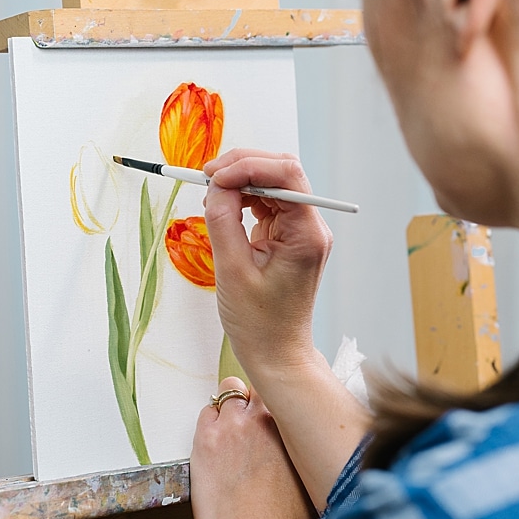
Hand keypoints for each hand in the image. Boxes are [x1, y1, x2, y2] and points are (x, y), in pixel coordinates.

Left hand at [191, 377, 316, 518]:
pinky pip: (205, 412)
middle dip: (255, 398)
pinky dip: (210, 421)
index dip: (279, 403)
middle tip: (253, 420)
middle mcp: (264, 419)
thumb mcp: (311, 481)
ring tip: (232, 430)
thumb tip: (312, 448)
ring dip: (231, 405)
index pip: (286, 393)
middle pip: (258, 385)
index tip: (278, 413)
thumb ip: (309, 454)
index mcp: (293, 428)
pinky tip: (216, 443)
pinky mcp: (205, 441)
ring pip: (229, 390)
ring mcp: (233, 427)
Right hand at [202, 149, 332, 377]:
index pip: (286, 175)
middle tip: (206, 179)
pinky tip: (224, 208)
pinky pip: (270, 204)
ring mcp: (303, 232)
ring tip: (211, 195)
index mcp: (306, 235)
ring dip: (242, 181)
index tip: (213, 176)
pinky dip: (245, 198)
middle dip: (243, 167)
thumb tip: (216, 185)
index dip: (248, 166)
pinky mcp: (290, 238)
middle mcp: (312, 228)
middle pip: (282, 172)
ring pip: (275, 184)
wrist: (277, 353)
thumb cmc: (259, 323)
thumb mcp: (232, 270)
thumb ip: (223, 220)